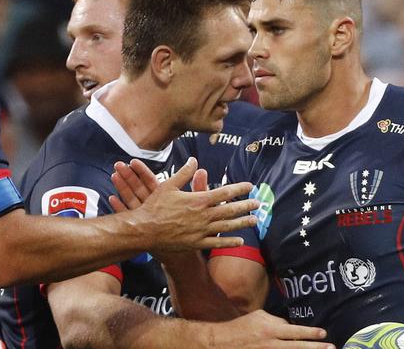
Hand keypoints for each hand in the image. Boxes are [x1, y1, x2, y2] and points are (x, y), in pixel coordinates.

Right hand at [113, 158, 258, 251]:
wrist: (144, 230)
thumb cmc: (154, 206)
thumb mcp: (168, 185)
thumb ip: (184, 173)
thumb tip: (194, 161)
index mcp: (198, 200)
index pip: (224, 192)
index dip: (239, 189)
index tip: (249, 186)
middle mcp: (203, 215)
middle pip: (230, 210)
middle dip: (246, 206)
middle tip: (258, 204)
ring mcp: (201, 231)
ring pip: (227, 226)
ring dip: (242, 223)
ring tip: (254, 220)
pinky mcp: (196, 243)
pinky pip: (216, 242)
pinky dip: (229, 241)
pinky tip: (239, 240)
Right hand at [210, 310, 334, 347]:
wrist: (226, 342)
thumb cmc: (243, 326)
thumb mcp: (259, 317)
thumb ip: (276, 320)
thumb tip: (291, 326)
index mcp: (270, 329)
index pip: (294, 331)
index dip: (310, 332)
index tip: (323, 333)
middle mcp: (272, 343)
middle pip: (298, 346)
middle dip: (316, 347)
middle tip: (331, 347)